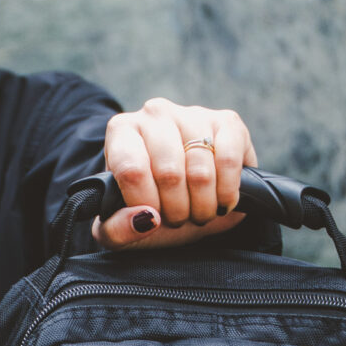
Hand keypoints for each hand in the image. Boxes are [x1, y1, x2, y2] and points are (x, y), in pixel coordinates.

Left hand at [97, 99, 256, 249]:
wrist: (188, 201)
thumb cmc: (150, 209)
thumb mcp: (121, 229)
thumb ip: (117, 230)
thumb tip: (144, 219)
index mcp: (121, 131)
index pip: (132, 170)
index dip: (146, 203)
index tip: (152, 217)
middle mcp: (155, 114)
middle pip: (169, 173)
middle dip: (176, 210)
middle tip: (178, 218)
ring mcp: (193, 114)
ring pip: (200, 172)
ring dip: (202, 206)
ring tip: (198, 212)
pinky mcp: (228, 122)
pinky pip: (228, 162)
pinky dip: (227, 192)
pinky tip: (220, 200)